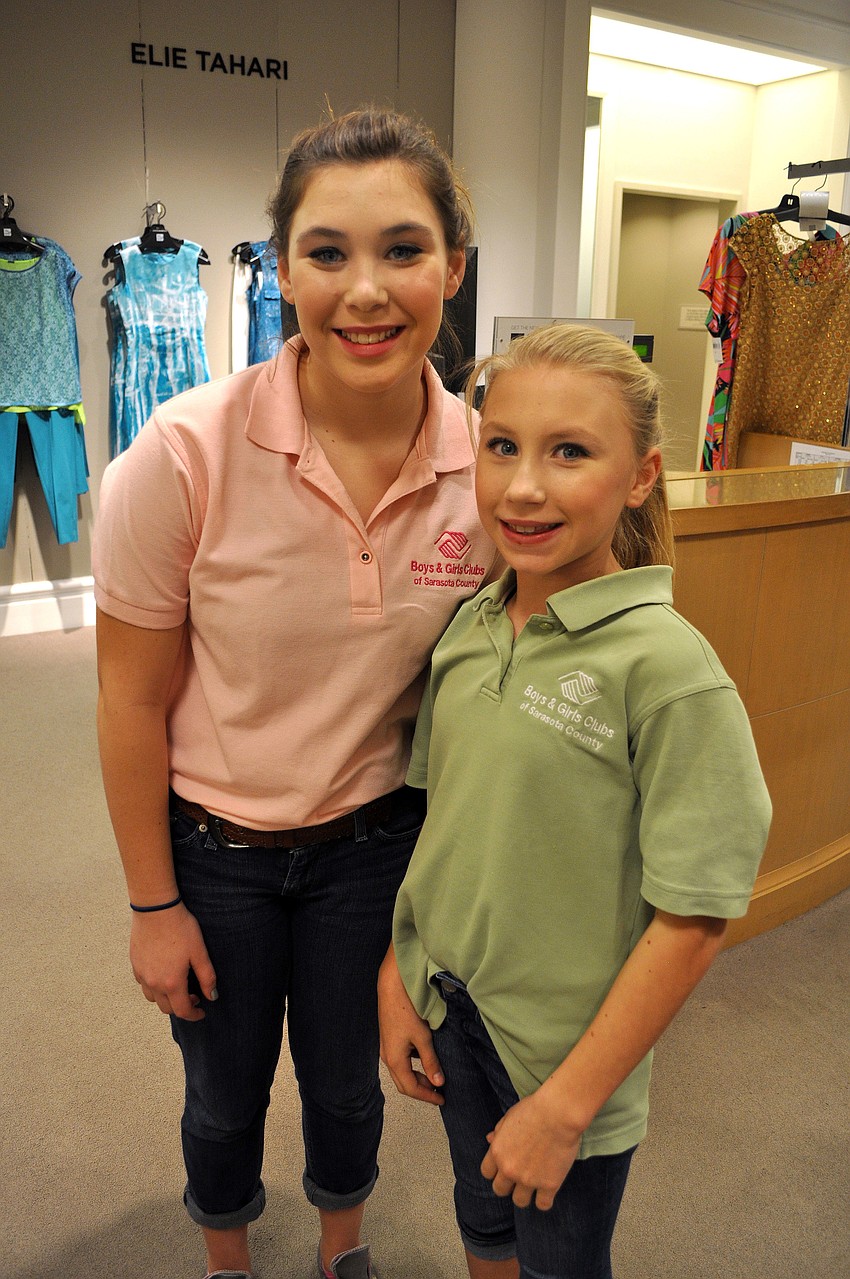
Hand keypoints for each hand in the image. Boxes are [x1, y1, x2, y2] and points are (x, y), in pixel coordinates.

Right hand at [129, 904, 217, 1020]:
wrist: (156, 909)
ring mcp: (141, 974)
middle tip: (193, 995)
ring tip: (177, 985)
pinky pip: (143, 984)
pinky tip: (162, 972)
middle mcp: (153, 983)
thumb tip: (212, 996)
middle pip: (166, 1008)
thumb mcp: (199, 952)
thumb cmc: (180, 928)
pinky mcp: (134, 964)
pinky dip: (153, 986)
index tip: (202, 1011)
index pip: (182, 1011)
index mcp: (172, 983)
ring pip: (152, 998)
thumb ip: (207, 977)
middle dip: (181, 1006)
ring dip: (165, 998)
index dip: (194, 1015)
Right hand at [378, 948, 443, 1103]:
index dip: (426, 1096)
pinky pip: (400, 1060)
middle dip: (421, 1090)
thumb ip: (430, 1062)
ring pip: (401, 1072)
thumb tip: (438, 1082)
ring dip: (417, 1078)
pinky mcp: (388, 1039)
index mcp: (394, 1060)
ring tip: (434, 1077)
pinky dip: (412, 1066)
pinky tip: (424, 1058)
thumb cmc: (405, 1010)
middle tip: (438, 1093)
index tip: (441, 1099)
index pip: (410, 1088)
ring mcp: (386, 1048)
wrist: (391, 987)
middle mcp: (387, 1057)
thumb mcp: (423, 1038)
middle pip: (403, 1083)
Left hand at [480, 1090, 580, 1209]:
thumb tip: (489, 1139)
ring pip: (519, 1201)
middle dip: (508, 1185)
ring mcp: (528, 1179)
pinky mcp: (549, 1185)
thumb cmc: (535, 1109)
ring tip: (534, 1185)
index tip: (504, 1168)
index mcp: (497, 1152)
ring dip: (525, 1195)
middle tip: (519, 1177)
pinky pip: (542, 1205)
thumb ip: (499, 1131)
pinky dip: (544, 1200)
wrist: (558, 1113)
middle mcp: (509, 1169)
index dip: (495, 1171)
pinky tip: (548, 1191)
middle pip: (500, 1190)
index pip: (486, 1172)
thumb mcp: (510, 1116)